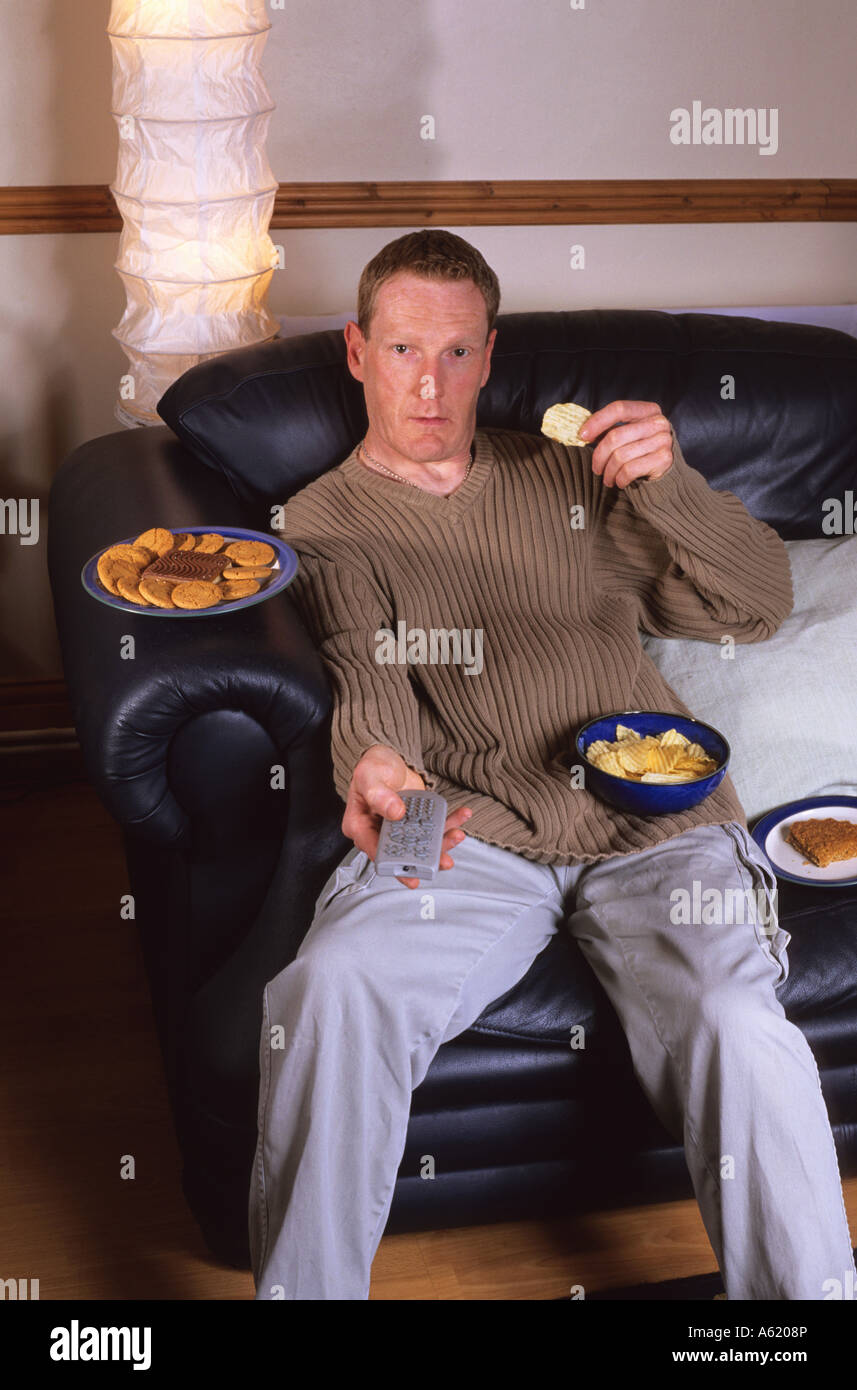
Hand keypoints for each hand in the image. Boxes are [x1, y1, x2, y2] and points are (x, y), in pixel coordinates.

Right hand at [343, 744, 472, 888]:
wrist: (390, 757)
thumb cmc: (373, 766)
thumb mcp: (370, 776)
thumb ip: (379, 794)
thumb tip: (395, 812)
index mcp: (360, 827)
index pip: (376, 852)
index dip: (395, 866)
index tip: (413, 875)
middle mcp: (379, 833)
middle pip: (403, 853)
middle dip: (426, 858)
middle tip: (445, 860)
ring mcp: (400, 829)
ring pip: (422, 843)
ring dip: (442, 843)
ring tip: (458, 835)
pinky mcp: (416, 822)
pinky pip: (433, 828)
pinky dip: (449, 823)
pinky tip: (461, 816)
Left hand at [578, 400, 673, 488]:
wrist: (667, 477)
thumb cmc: (641, 455)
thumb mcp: (628, 437)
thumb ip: (610, 430)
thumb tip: (584, 433)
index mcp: (648, 410)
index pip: (619, 409)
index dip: (597, 421)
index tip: (582, 436)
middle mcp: (658, 422)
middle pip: (615, 436)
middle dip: (600, 456)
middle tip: (596, 468)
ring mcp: (663, 440)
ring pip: (620, 456)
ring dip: (609, 472)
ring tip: (608, 479)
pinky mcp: (664, 459)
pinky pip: (629, 470)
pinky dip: (620, 479)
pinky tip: (621, 482)